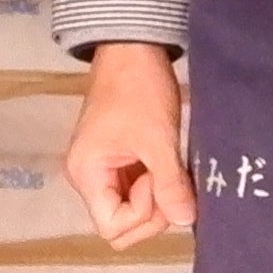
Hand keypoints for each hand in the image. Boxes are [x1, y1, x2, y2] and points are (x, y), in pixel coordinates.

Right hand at [59, 41, 194, 242]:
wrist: (134, 46)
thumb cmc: (139, 89)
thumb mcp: (158, 139)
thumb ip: (170, 184)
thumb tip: (185, 221)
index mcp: (86, 174)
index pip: (112, 227)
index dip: (143, 214)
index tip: (158, 177)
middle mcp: (87, 177)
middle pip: (119, 222)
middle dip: (151, 210)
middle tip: (169, 175)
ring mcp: (101, 168)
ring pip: (129, 207)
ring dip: (155, 196)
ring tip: (169, 164)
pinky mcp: (116, 158)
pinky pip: (134, 188)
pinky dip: (154, 183)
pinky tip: (167, 162)